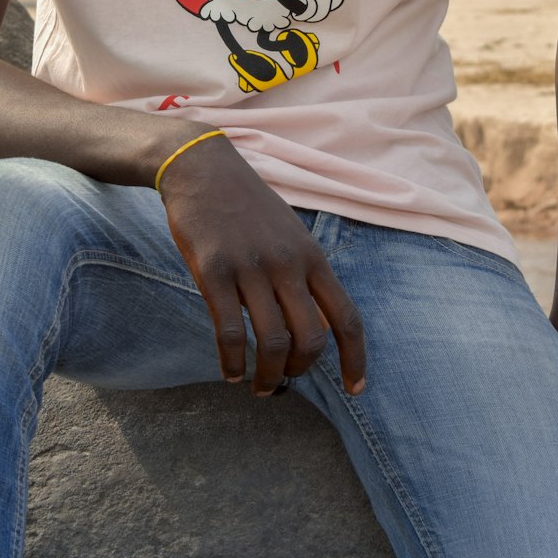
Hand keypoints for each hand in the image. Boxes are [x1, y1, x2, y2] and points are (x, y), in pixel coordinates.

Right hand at [157, 132, 365, 398]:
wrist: (201, 167)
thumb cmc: (246, 205)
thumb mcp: (290, 234)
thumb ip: (305, 275)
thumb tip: (317, 327)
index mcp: (312, 256)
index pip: (347, 318)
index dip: (356, 359)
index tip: (355, 390)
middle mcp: (288, 264)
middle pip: (311, 338)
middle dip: (300, 369)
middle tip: (285, 379)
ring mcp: (251, 267)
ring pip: (272, 341)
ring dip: (267, 376)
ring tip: (258, 387)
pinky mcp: (214, 270)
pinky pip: (229, 331)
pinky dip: (232, 361)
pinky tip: (230, 372)